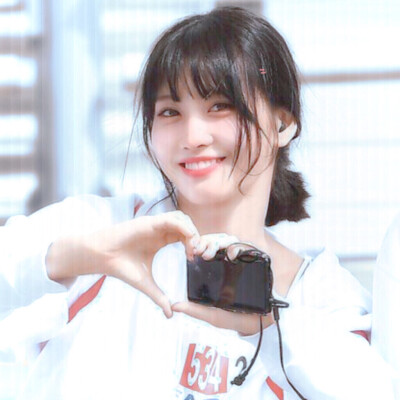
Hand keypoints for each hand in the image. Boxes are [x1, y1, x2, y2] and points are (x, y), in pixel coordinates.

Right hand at [46, 211, 199, 317]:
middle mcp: (160, 230)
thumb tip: (170, 315)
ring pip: (182, 219)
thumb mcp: (146, 283)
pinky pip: (172, 219)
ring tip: (193, 248)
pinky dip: (184, 227)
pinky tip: (187, 240)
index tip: (194, 260)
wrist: (102, 257)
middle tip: (198, 254)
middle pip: (186, 226)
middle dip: (196, 237)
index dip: (193, 245)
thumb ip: (159, 297)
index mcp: (161, 240)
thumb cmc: (122, 268)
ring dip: (192, 231)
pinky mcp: (150, 222)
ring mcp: (155, 224)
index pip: (184, 236)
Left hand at [173, 234, 274, 334]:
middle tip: (200, 251)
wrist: (259, 324)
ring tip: (211, 253)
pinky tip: (232, 254)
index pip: (208, 249)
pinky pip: (248, 248)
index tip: (192, 250)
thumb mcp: (212, 315)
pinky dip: (240, 247)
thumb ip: (195, 310)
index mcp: (218, 270)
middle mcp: (230, 262)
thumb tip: (174, 306)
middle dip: (208, 241)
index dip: (200, 245)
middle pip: (219, 241)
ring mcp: (243, 261)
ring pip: (231, 240)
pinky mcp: (256, 261)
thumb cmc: (236, 318)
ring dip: (220, 242)